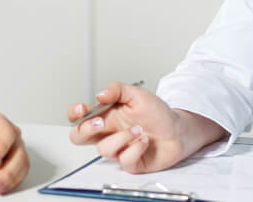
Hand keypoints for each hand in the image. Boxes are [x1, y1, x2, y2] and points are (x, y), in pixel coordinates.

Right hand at [68, 81, 220, 173]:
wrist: (178, 130)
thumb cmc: (157, 113)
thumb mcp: (137, 94)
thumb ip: (117, 89)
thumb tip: (99, 94)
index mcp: (106, 115)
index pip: (80, 117)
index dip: (74, 114)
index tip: (81, 108)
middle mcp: (109, 132)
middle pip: (79, 137)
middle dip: (86, 129)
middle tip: (101, 122)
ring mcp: (118, 148)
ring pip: (104, 149)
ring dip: (122, 137)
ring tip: (139, 129)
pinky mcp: (130, 162)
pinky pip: (124, 160)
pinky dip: (136, 148)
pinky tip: (145, 141)